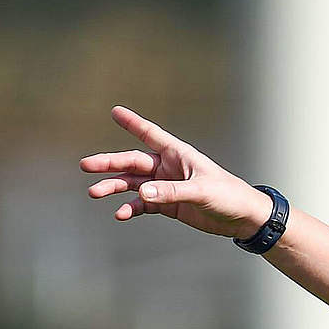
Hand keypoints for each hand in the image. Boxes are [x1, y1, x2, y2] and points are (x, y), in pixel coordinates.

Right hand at [81, 105, 271, 239]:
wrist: (241, 217)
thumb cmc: (228, 195)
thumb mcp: (200, 191)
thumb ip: (171, 192)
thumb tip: (142, 193)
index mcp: (179, 154)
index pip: (151, 135)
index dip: (133, 123)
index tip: (115, 111)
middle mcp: (169, 167)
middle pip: (133, 162)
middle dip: (110, 163)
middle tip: (87, 165)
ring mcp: (166, 186)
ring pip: (133, 183)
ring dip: (114, 186)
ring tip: (95, 192)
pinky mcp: (167, 204)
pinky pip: (142, 204)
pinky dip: (130, 208)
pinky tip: (121, 214)